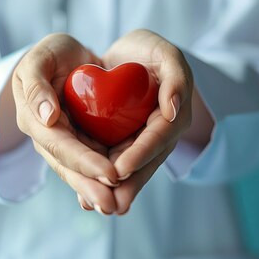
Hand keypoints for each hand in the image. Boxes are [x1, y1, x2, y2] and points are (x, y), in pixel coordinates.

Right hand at [11, 33, 119, 214]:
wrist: (67, 57)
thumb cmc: (51, 54)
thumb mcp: (39, 59)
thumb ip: (36, 86)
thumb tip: (48, 119)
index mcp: (33, 119)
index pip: (59, 146)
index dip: (84, 162)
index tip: (110, 174)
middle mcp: (47, 137)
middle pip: (69, 167)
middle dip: (91, 187)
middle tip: (113, 207)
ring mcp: (63, 143)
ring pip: (79, 171)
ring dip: (97, 191)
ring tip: (118, 207)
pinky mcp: (79, 143)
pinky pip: (92, 162)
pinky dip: (103, 179)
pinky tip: (120, 194)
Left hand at [101, 29, 193, 213]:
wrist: (130, 57)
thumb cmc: (150, 52)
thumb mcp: (167, 55)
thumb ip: (176, 79)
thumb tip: (172, 111)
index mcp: (171, 117)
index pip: (156, 139)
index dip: (139, 155)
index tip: (119, 170)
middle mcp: (155, 136)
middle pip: (141, 164)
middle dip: (126, 185)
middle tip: (110, 205)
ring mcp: (138, 143)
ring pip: (125, 170)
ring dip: (111, 190)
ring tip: (94, 206)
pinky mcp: (121, 144)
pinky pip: (110, 163)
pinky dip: (98, 179)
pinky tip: (83, 198)